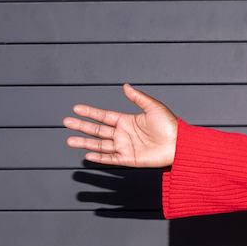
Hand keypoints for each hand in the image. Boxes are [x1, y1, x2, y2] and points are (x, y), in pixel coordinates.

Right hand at [63, 84, 177, 168]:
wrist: (180, 144)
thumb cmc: (170, 125)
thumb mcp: (153, 107)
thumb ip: (137, 97)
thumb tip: (125, 86)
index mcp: (127, 121)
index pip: (104, 116)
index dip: (90, 112)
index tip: (76, 108)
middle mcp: (124, 134)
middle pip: (98, 130)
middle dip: (82, 126)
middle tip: (66, 122)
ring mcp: (125, 147)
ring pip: (100, 145)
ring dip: (85, 142)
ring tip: (69, 140)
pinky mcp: (130, 159)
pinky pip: (111, 159)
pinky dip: (99, 157)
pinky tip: (87, 155)